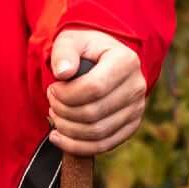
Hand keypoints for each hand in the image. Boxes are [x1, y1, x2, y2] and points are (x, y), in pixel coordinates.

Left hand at [44, 28, 146, 156]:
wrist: (105, 60)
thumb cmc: (85, 50)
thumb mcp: (72, 40)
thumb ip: (64, 52)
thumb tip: (62, 73)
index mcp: (126, 61)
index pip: (94, 88)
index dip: (66, 94)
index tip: (52, 89)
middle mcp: (136, 87)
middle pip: (93, 113)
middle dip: (63, 111)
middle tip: (51, 101)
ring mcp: (137, 109)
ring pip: (97, 132)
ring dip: (67, 129)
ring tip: (55, 115)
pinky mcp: (131, 126)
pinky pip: (103, 145)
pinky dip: (77, 146)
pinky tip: (58, 137)